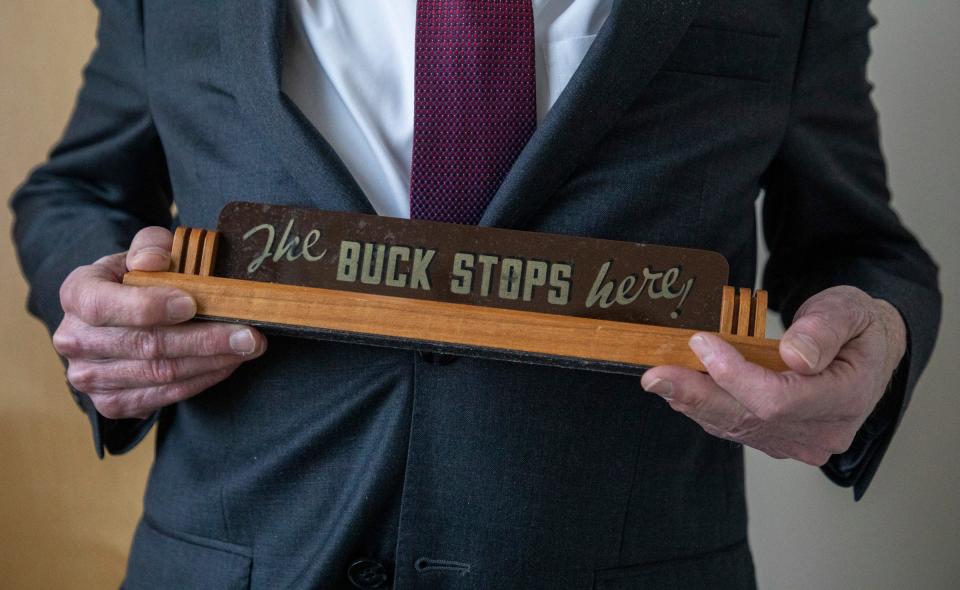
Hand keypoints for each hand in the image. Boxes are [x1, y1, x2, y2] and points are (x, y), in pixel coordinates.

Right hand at [53, 227, 266, 418]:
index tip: (192, 304)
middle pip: (145, 345)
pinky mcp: (112, 404)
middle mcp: (75, 340)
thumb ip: (149, 246)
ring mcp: (90, 378)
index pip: (106, 305)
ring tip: (248, 348)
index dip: (150, 306)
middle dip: (204, 340)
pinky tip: (228, 364)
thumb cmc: (136, 278)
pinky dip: (202, 380)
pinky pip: (164, 396)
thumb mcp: (141, 251)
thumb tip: (155, 259)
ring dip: (211, 362)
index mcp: (77, 294)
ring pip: (160, 374)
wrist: (117, 318)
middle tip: (248, 334)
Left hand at [640, 286, 906, 465]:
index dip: (736, 374)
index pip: (779, 399)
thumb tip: (795, 354)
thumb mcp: (850, 312)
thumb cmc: (856, 329)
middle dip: (697, 394)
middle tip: (655, 374)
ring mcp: (797, 441)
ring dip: (692, 401)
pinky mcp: (776, 439)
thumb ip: (825, 330)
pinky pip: (733, 426)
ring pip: (735, 426)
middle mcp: (821, 431)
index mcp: (846, 399)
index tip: (703, 343)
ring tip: (657, 378)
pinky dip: (703, 405)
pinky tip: (677, 387)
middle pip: (749, 419)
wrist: (865, 353)